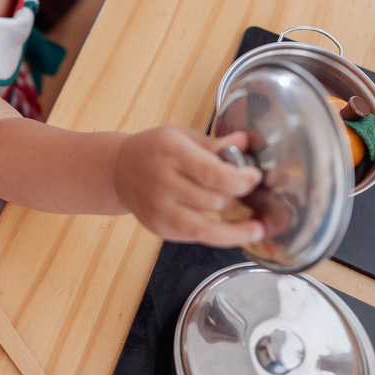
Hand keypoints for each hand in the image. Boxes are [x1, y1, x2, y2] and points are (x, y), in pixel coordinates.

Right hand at [114, 126, 263, 246]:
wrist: (119, 170)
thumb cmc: (155, 150)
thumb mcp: (183, 137)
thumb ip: (215, 144)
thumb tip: (245, 142)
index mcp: (171, 152)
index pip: (211, 172)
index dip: (240, 179)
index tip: (255, 177)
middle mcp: (162, 181)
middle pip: (213, 200)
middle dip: (237, 197)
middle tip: (247, 191)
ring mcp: (158, 208)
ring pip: (206, 228)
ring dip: (235, 228)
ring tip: (256, 228)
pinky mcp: (159, 228)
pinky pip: (195, 238)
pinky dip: (217, 236)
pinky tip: (233, 233)